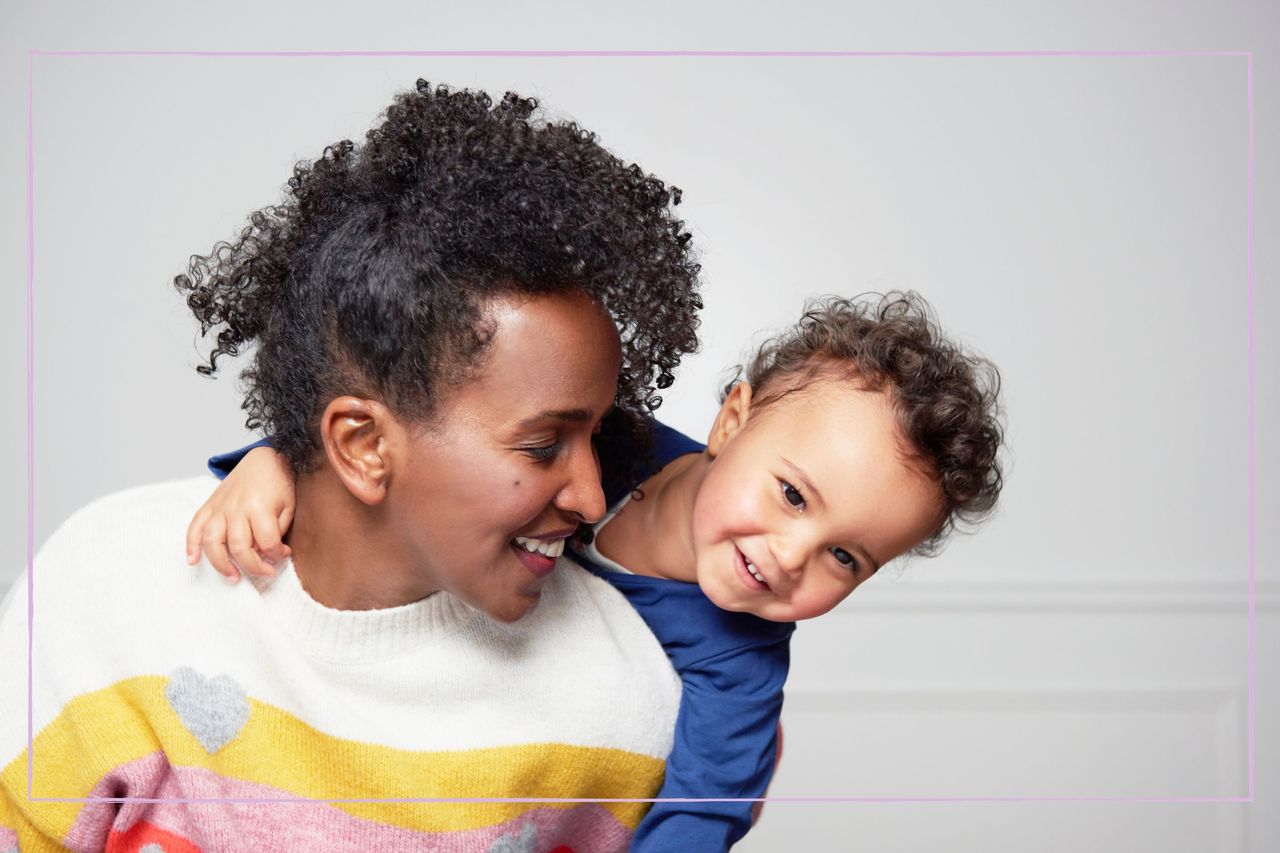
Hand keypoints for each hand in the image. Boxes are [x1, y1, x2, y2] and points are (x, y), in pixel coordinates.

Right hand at [186, 446, 295, 581]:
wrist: (264, 458)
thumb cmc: (279, 484)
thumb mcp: (288, 506)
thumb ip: (277, 531)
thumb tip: (266, 554)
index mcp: (259, 507)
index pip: (267, 542)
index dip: (277, 554)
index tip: (283, 555)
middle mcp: (236, 508)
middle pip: (238, 547)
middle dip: (253, 566)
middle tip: (266, 573)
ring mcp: (219, 507)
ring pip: (212, 541)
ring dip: (220, 563)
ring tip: (233, 577)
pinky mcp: (209, 505)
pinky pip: (194, 527)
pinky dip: (191, 545)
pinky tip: (193, 560)